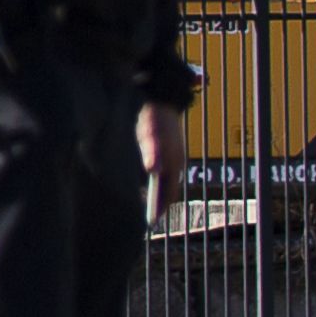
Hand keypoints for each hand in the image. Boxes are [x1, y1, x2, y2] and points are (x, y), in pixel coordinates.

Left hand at [141, 102, 186, 217]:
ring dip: (155, 191)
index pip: (169, 192)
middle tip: (145, 218)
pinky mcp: (163, 148)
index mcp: (174, 162)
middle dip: (158, 202)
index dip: (161, 206)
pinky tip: (140, 180)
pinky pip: (159, 170)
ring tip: (141, 202)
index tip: (152, 221)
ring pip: (164, 179)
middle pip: (167, 187)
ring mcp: (170, 154)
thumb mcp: (151, 134)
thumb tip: (154, 170)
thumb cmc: (154, 117)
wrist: (159, 96)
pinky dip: (152, 179)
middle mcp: (175, 161)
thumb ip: (153, 151)